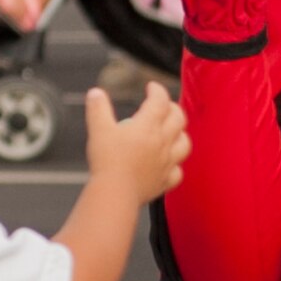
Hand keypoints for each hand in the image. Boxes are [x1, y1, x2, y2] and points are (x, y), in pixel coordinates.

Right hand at [84, 80, 190, 203]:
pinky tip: (169, 165)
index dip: (157, 90)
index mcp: (148, 126)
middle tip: (164, 106)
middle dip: (172, 108)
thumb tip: (95, 93)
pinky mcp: (165, 181)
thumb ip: (98, 109)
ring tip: (172, 132)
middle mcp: (162, 142)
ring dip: (180, 134)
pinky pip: (177, 173)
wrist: (115, 193)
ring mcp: (166, 163)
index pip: (160, 101)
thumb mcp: (98, 129)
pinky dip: (175, 167)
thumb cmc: (107, 161)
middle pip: (178, 118)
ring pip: (184, 144)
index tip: (151, 88)